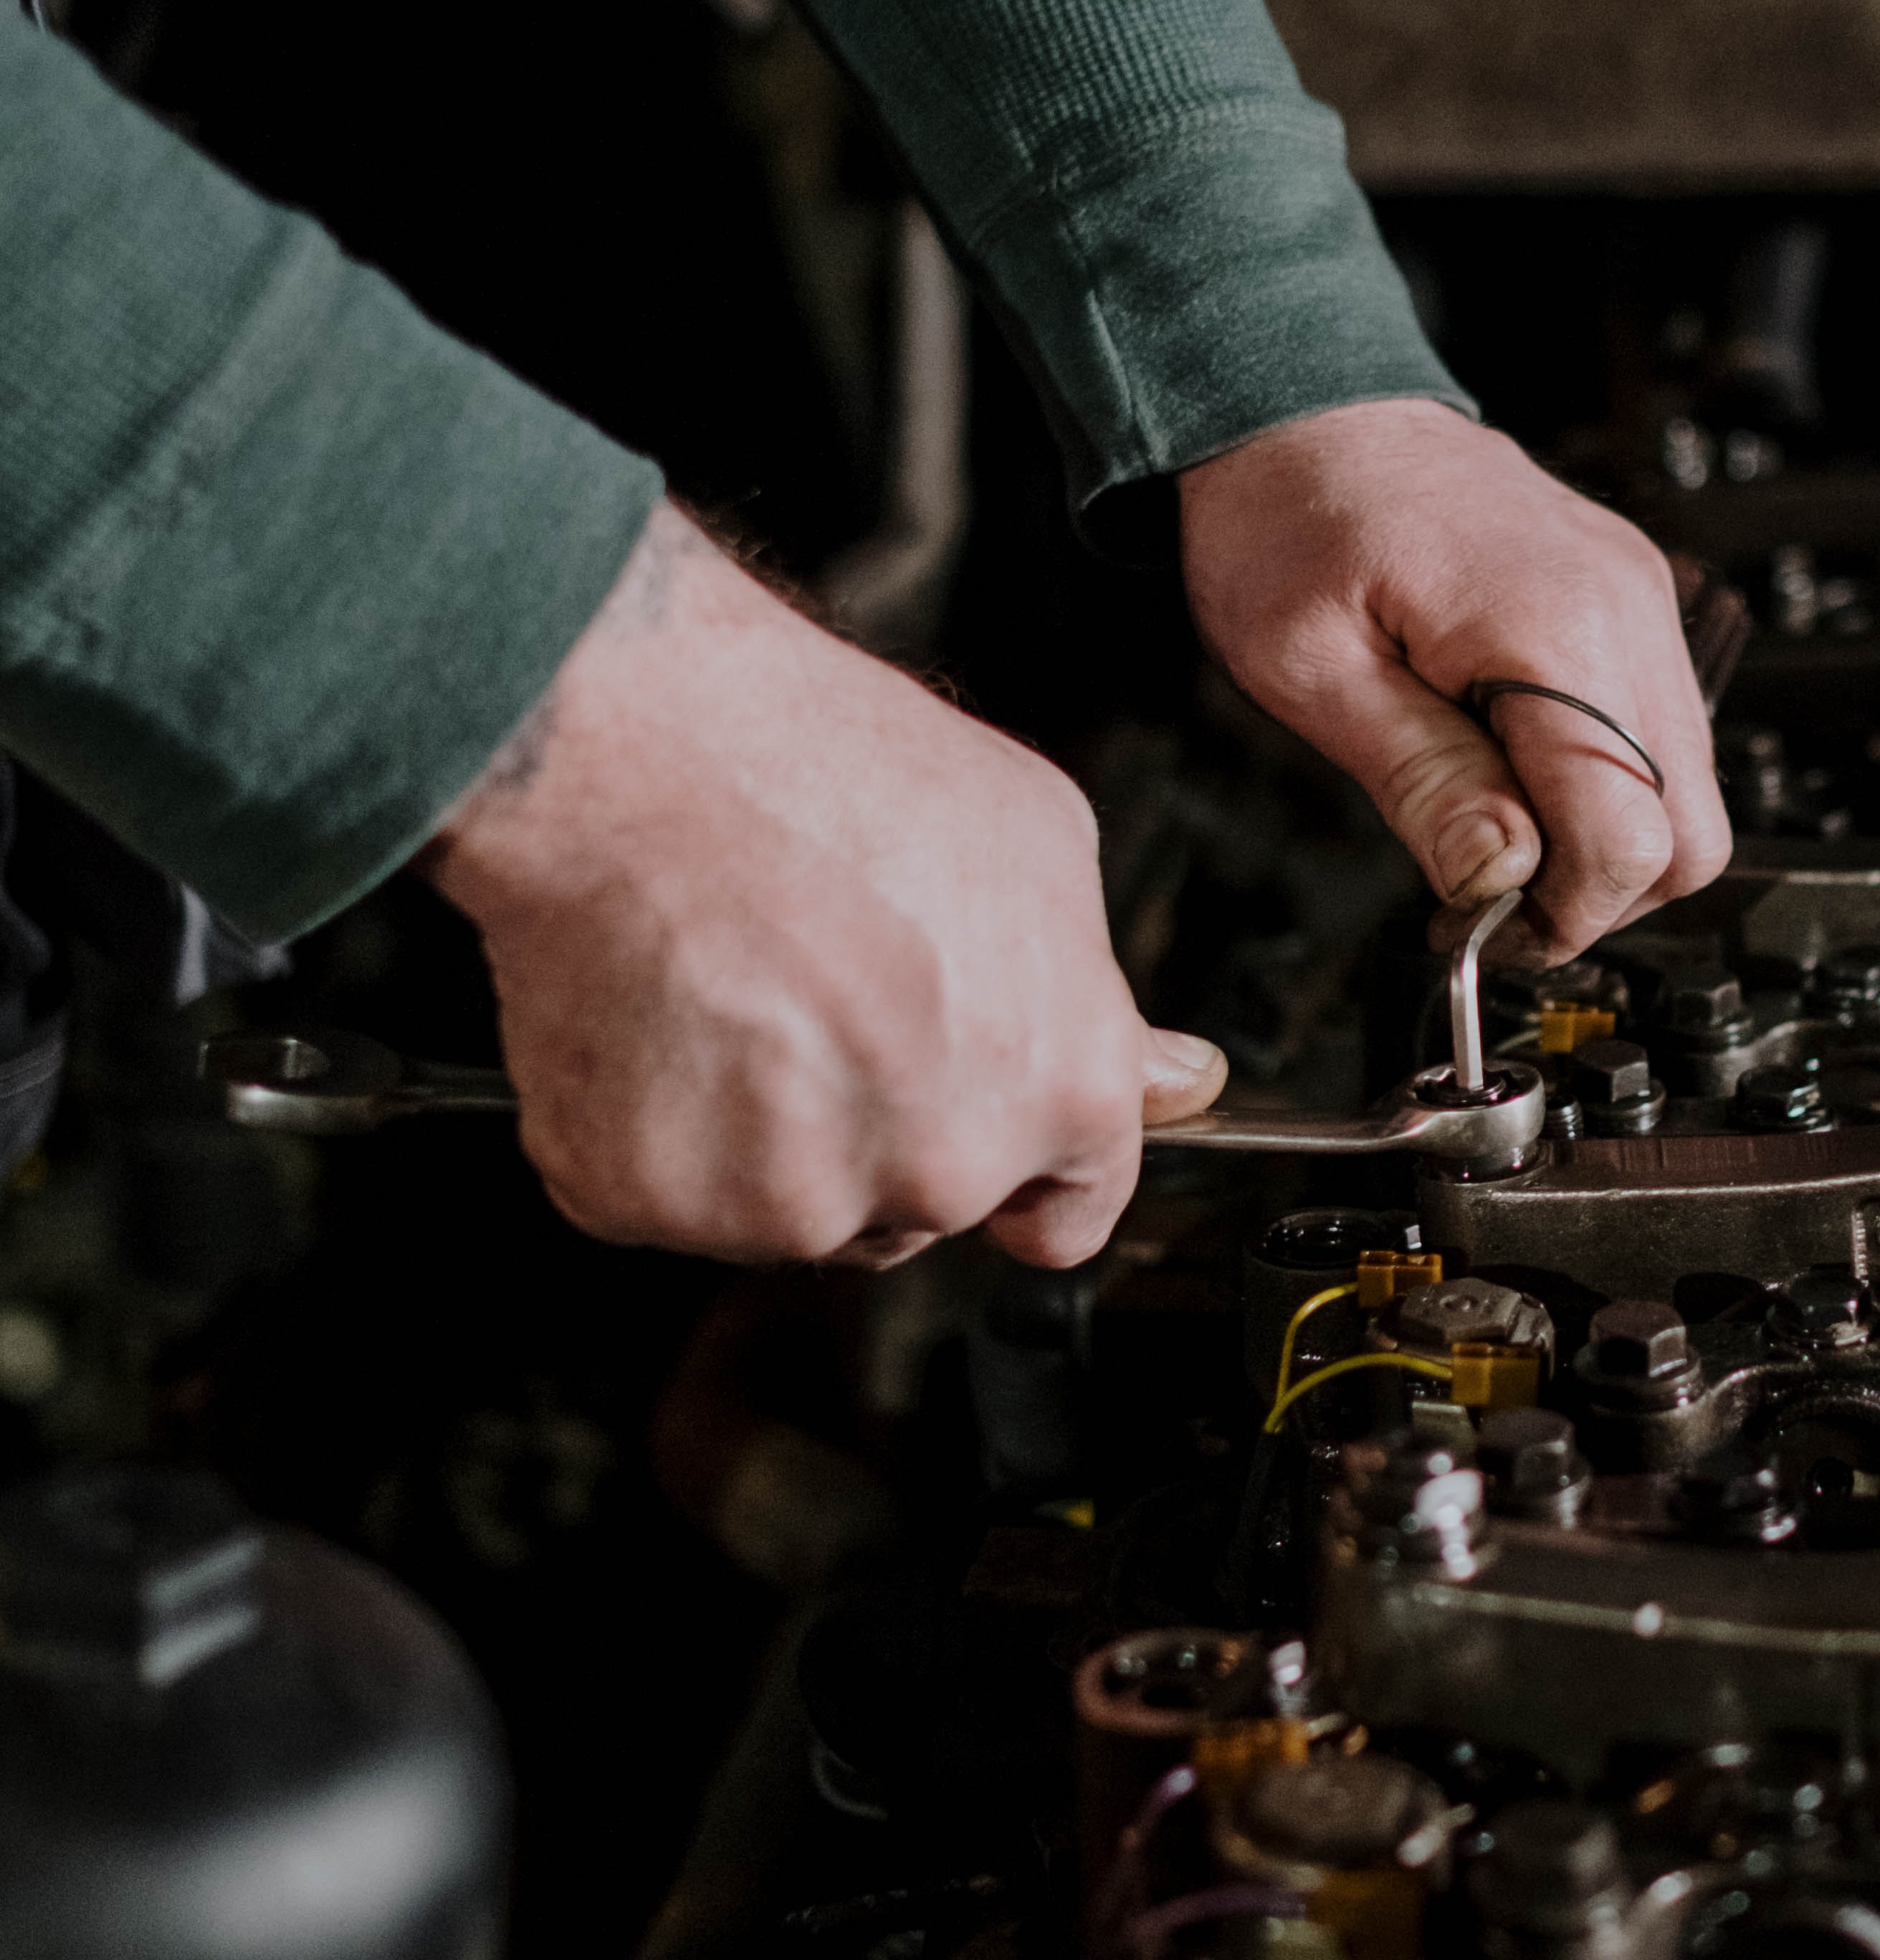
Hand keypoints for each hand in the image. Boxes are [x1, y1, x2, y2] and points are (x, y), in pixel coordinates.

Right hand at [427, 505, 1224, 1265]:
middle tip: (821, 989)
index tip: (979, 1128)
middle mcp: (942, 1165)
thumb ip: (1091, 988)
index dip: (1024, 1169)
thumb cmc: (820, 766)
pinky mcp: (655, 1202)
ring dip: (763, 1131)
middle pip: (923, 1201)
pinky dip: (654, 1131)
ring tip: (731, 984)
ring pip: (790, 1206)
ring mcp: (792, 1199)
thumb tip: (1173, 1074)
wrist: (626, 747)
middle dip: (884, 1122)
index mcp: (1059, 1085)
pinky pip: (667, 1196)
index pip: (1068, 1212)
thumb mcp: (1032, 835)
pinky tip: (658, 1017)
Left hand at [1180, 401, 1730, 960]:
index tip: (1485, 923)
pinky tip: (1513, 771)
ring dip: (1602, 840)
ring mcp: (1638, 601)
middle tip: (1493, 895)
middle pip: (1690, 831)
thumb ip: (1421, 781)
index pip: (1630, 836)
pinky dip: (1603, 781)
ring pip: (1686, 790)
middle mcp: (1623, 610)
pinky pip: (1657, 733)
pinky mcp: (1629, 601)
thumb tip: (1499, 878)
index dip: (1562, 912)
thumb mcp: (1310, 669)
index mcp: (1553, 627)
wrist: (1307, 406)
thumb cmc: (1290, 517)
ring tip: (1492, 829)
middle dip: (1598, 892)